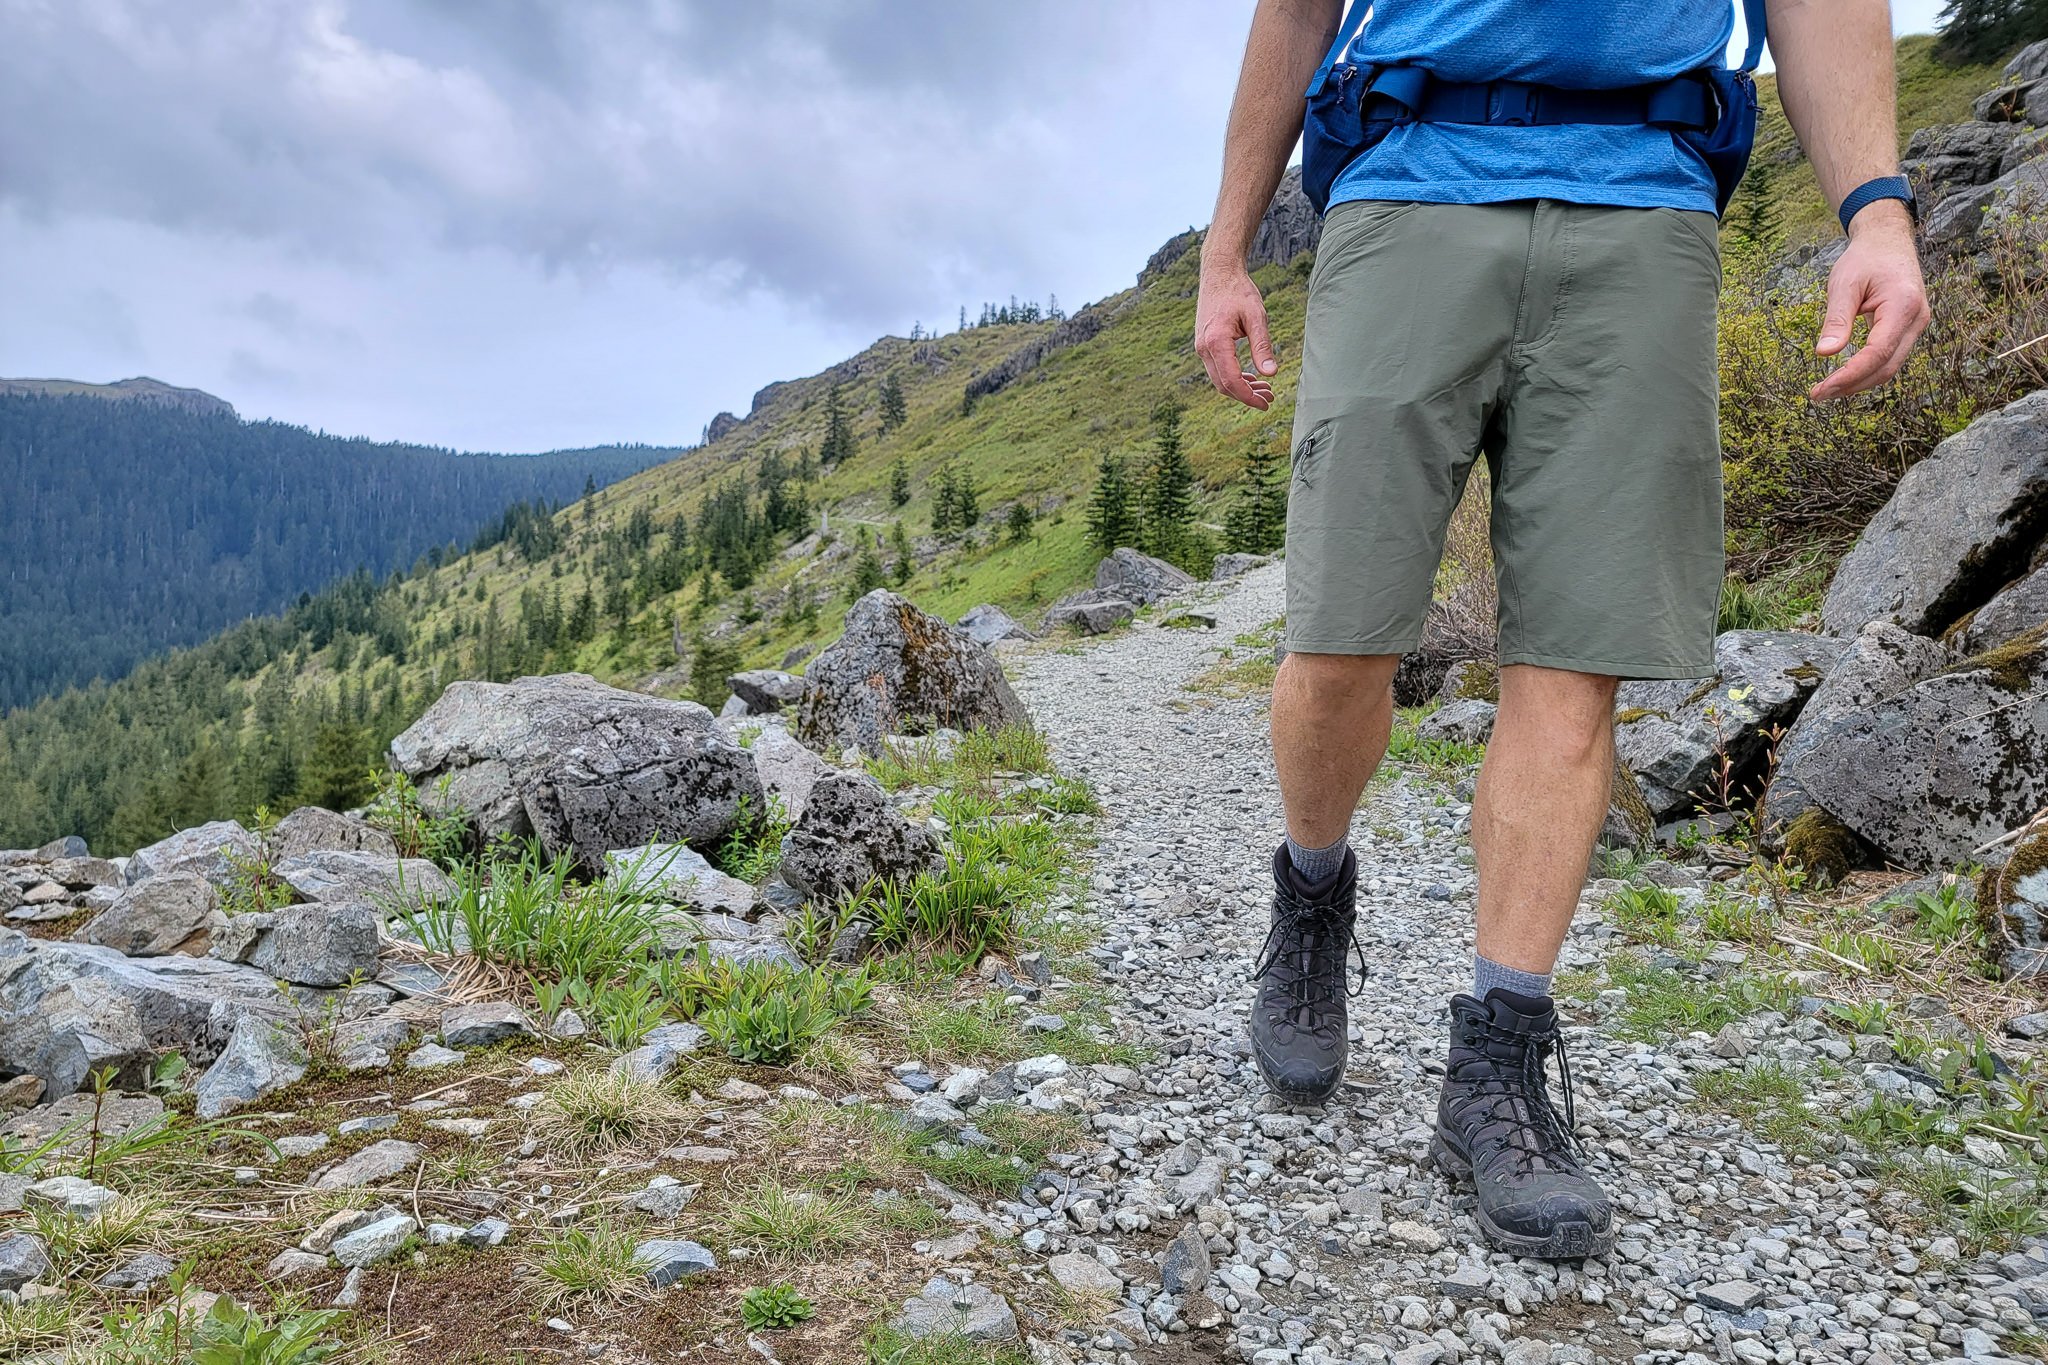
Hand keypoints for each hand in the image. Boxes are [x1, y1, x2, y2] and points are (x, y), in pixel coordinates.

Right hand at [1195, 261, 1278, 409]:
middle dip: (1246, 396)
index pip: (1231, 380)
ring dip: (1241, 388)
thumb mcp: (1256, 316)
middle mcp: (1204, 348)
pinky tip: (1250, 377)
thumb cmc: (1238, 291)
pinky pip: (1217, 369)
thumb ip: (1262, 346)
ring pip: (1219, 379)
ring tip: (1264, 389)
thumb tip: (1271, 373)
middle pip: (1223, 385)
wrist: (1219, 273)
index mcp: (1216, 341)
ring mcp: (1201, 347)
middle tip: (1269, 398)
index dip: (1248, 396)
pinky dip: (1233, 377)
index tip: (1265, 403)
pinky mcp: (1204, 345)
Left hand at [1811, 202, 1930, 401]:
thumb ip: (1836, 319)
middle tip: (1818, 394)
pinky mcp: (1907, 329)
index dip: (1850, 375)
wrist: (1888, 241)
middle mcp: (1917, 319)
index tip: (1822, 388)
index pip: (1878, 353)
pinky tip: (1843, 376)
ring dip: (1859, 382)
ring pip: (1890, 367)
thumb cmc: (1866, 258)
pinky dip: (1866, 370)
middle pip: (1887, 367)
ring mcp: (1916, 326)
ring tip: (1827, 389)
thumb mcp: (1844, 284)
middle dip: (1852, 385)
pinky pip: (1889, 357)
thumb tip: (1823, 353)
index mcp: (1903, 306)